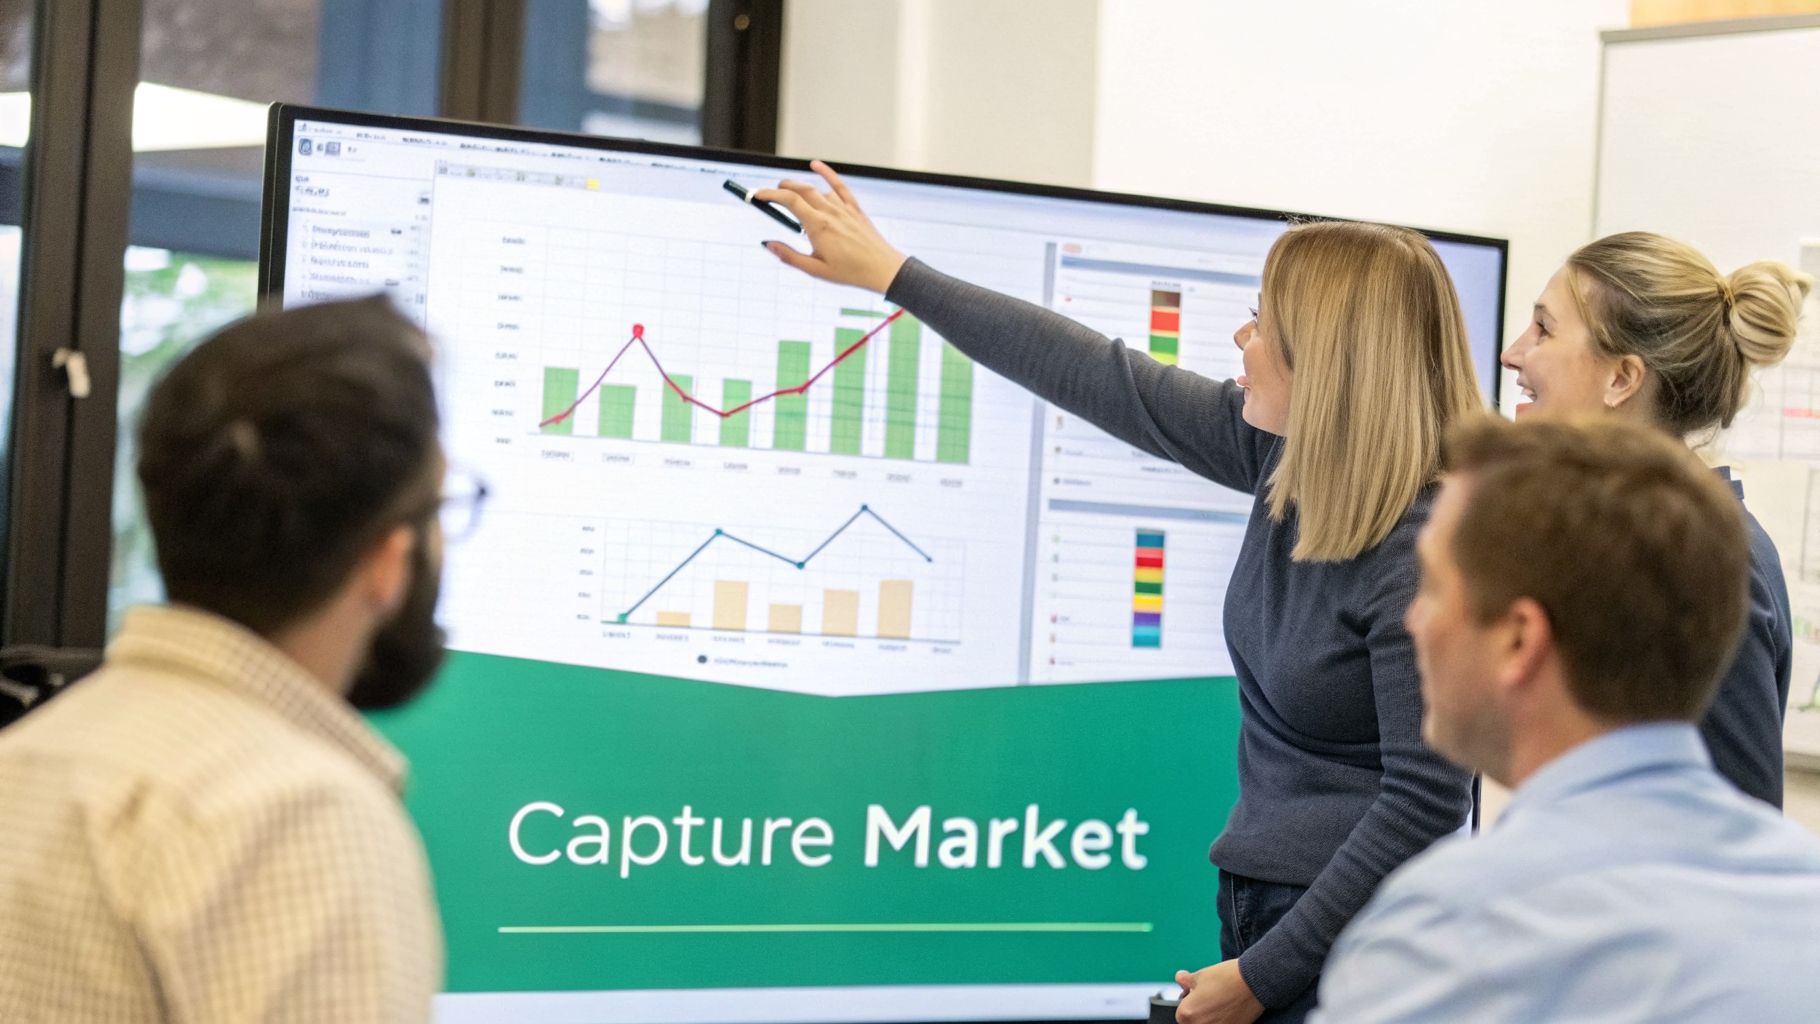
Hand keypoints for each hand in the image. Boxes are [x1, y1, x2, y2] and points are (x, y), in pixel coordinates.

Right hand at [753, 159, 907, 293]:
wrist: (882, 269)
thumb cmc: (850, 272)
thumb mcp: (815, 269)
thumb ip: (790, 256)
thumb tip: (768, 244)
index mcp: (818, 227)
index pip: (789, 201)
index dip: (770, 195)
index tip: (757, 195)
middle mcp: (830, 212)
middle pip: (801, 190)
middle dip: (782, 188)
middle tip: (770, 195)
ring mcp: (844, 208)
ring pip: (817, 189)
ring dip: (800, 189)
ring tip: (790, 195)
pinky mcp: (854, 209)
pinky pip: (840, 185)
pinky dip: (827, 173)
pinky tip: (816, 164)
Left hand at [1174, 960, 1263, 1023]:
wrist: (1254, 982)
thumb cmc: (1226, 978)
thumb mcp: (1200, 975)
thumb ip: (1186, 981)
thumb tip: (1180, 979)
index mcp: (1187, 1014)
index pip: (1181, 1013)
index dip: (1189, 1002)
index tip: (1197, 995)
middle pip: (1194, 1022)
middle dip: (1199, 1011)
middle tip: (1210, 998)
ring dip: (1211, 1017)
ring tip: (1221, 1003)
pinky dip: (1223, 1020)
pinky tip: (1229, 1009)